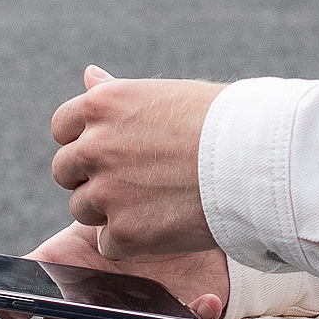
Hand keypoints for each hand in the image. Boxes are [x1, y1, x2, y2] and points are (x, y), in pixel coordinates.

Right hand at [0, 221, 229, 318]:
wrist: (185, 220)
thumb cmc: (127, 226)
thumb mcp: (90, 228)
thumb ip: (60, 248)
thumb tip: (20, 268)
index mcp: (76, 296)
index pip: (49, 316)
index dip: (26, 315)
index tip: (19, 310)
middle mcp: (106, 317)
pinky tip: (205, 302)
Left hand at [50, 64, 221, 259]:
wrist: (256, 160)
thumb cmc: (220, 121)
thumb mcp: (164, 94)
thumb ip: (118, 93)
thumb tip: (88, 76)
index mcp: (102, 104)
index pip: (62, 127)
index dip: (84, 140)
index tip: (111, 150)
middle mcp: (95, 145)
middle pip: (65, 170)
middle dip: (90, 177)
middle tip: (133, 180)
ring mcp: (106, 191)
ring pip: (82, 209)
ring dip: (109, 210)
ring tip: (155, 201)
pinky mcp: (123, 232)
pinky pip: (108, 242)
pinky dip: (131, 239)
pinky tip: (163, 223)